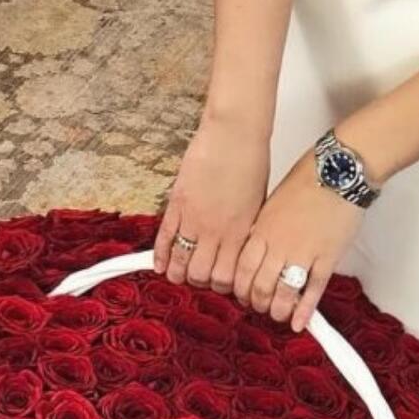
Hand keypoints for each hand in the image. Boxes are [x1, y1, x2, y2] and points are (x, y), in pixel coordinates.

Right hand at [153, 113, 269, 292]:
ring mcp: (194, 218)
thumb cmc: (251, 162)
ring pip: (181, 262)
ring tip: (177, 275)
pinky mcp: (177, 204)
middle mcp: (217, 231)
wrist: (235, 132)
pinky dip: (160, 255)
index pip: (227, 278)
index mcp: (240, 233)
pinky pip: (165, 238)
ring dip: (178, 273)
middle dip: (199, 281)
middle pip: (201, 275)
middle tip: (198, 277)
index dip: (222, 286)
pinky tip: (159, 265)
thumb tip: (238, 254)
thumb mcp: (258, 206)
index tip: (220, 283)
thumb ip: (245, 233)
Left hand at [232, 148, 365, 331]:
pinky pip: (312, 290)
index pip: (242, 271)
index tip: (244, 296)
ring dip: (278, 310)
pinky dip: (305, 310)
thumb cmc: (306, 180)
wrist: (338, 170)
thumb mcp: (271, 203)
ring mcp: (303, 253)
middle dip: (258, 303)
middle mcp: (278, 245)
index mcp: (261, 230)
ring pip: (283, 293)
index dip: (241, 290)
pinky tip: (300, 323)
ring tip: (278, 315)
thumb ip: (262, 230)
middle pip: (260, 287)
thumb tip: (257, 252)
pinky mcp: (327, 258)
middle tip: (261, 308)